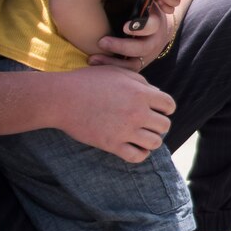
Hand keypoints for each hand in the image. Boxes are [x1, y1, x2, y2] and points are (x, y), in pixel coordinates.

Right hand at [52, 67, 175, 162]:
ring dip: (151, 140)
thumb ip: (141, 82)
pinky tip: (134, 147)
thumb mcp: (117, 73)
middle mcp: (137, 112)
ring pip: (155, 143)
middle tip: (148, 124)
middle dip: (159, 124)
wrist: (60, 98)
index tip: (157, 110)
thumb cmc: (87, 81)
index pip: (170, 106)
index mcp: (141, 93)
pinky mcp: (112, 144)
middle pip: (165, 126)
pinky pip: (137, 156)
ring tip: (141, 136)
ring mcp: (125, 130)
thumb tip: (157, 94)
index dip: (165, 108)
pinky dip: (140, 154)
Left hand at [89, 3, 170, 70]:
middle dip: (121, 46)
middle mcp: (153, 40)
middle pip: (142, 48)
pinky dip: (110, 69)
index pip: (151, 26)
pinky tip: (93, 62)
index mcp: (155, 21)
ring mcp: (146, 55)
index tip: (125, 26)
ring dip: (113, 63)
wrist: (152, 26)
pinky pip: (126, 72)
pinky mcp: (136, 63)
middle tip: (102, 41)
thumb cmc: (139, 7)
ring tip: (93, 58)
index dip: (140, 27)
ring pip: (134, 64)